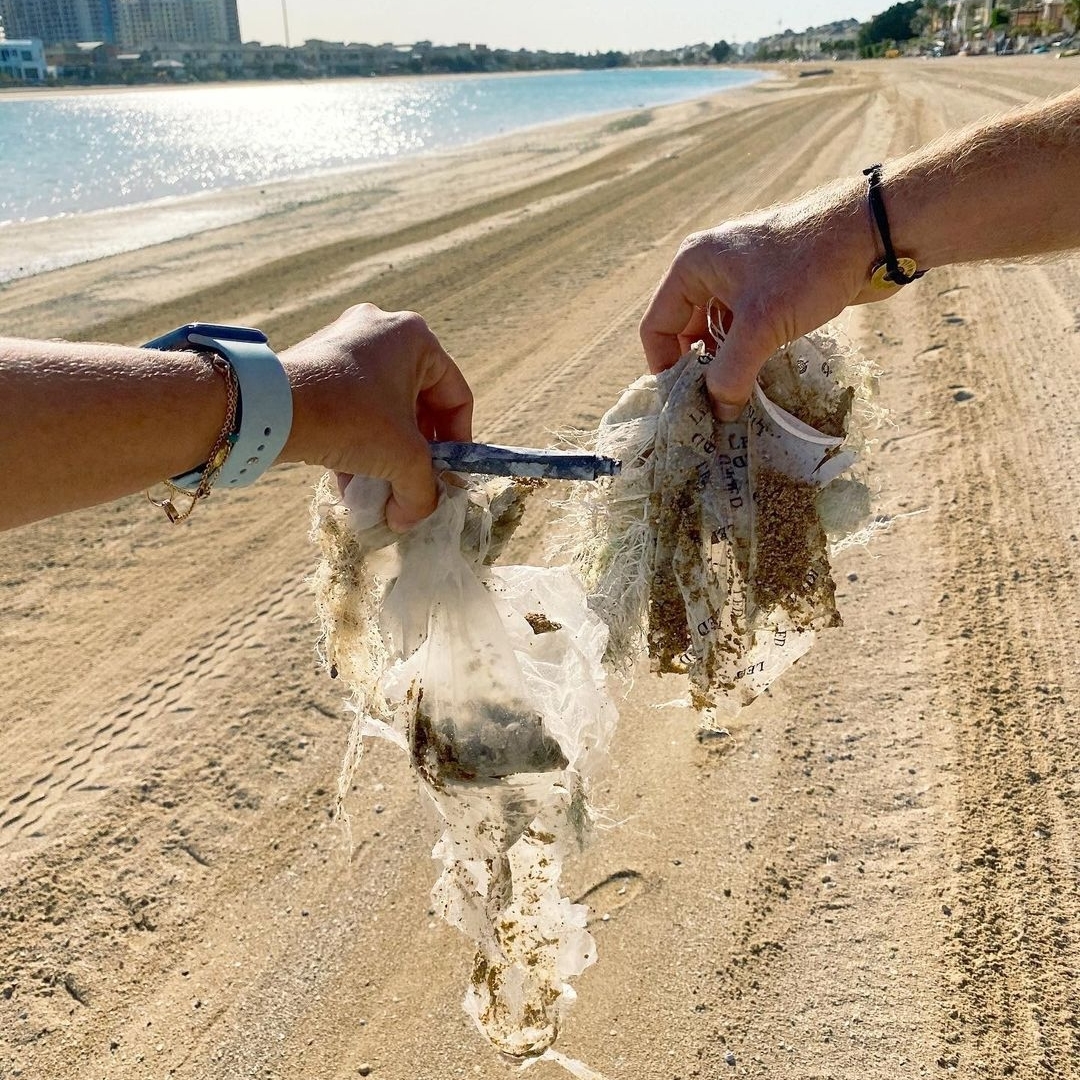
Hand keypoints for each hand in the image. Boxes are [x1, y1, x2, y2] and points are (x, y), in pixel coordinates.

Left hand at [281, 304, 472, 530]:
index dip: (458, 443)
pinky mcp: (316, 364)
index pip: (455, 397)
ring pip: (382, 410)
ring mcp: (345, 344)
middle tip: (414, 486)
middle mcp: (381, 331)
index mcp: (414, 338)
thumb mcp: (402, 459)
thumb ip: (422, 491)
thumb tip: (413, 519)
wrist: (269, 409)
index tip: (448, 475)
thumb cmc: (350, 419)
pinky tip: (352, 483)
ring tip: (380, 492)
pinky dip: (358, 443)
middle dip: (416, 454)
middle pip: (418, 405)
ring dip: (386, 454)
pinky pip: (352, 407)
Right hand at [639, 177, 884, 419]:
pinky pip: (747, 332)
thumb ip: (731, 373)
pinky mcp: (771, 290)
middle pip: (686, 334)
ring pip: (719, 336)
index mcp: (693, 266)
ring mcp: (742, 279)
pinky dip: (749, 357)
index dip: (665, 367)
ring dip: (727, 368)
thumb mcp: (761, 326)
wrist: (873, 232)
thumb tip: (718, 414)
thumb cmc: (808, 267)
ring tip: (738, 403)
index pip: (657, 326)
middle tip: (712, 410)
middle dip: (698, 371)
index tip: (684, 403)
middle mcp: (711, 270)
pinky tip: (761, 382)